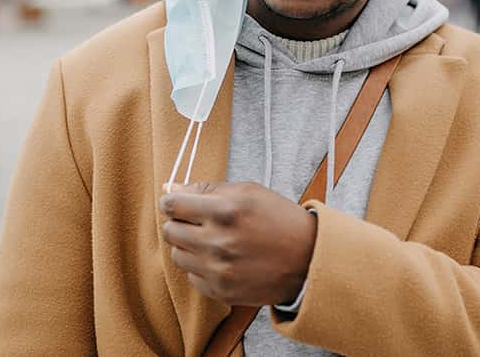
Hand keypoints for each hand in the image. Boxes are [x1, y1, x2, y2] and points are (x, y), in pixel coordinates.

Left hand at [160, 181, 317, 306]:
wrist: (309, 258)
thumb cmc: (280, 219)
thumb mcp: (249, 191)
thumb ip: (207, 189)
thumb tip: (170, 189)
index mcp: (225, 210)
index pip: (172, 205)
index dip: (170, 202)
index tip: (175, 204)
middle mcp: (218, 241)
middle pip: (169, 231)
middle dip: (179, 223)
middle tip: (197, 222)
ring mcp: (219, 269)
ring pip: (177, 255)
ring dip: (189, 246)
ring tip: (212, 241)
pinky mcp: (221, 291)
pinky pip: (192, 277)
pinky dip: (201, 267)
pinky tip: (222, 260)